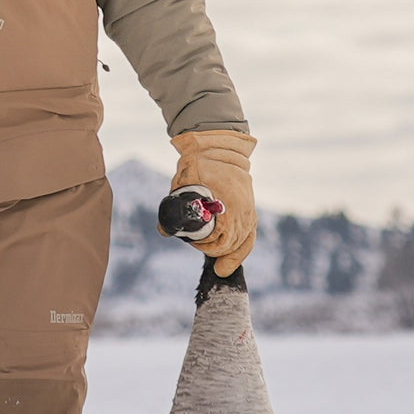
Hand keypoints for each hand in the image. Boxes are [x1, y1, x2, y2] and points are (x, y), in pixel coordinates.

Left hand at [166, 130, 256, 276]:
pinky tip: (234, 256)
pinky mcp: (249, 207)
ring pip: (246, 240)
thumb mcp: (182, 185)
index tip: (195, 246)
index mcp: (230, 206)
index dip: (209, 249)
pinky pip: (250, 232)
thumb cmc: (199, 164)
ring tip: (223, 268)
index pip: (224, 241)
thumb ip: (173, 210)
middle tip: (213, 266)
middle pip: (236, 244)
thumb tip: (164, 231)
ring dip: (235, 254)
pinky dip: (242, 245)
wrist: (217, 145)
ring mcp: (249, 208)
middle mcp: (244, 210)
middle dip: (223, 255)